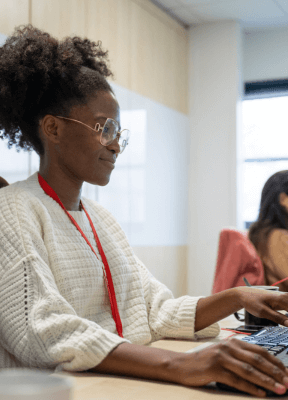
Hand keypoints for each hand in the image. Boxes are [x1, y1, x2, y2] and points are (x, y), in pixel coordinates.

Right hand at [173, 338, 287, 396]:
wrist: (182, 364)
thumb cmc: (206, 362)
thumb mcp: (225, 354)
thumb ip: (241, 358)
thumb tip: (265, 370)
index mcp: (233, 342)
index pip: (261, 351)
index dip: (276, 363)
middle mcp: (229, 347)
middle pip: (258, 360)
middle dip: (276, 373)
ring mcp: (221, 357)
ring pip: (249, 370)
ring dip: (267, 381)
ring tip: (279, 389)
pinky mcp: (214, 369)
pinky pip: (236, 380)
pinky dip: (250, 387)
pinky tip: (260, 393)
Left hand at [236, 287, 287, 326]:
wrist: (243, 295)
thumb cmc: (251, 302)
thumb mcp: (263, 312)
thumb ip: (278, 318)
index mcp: (282, 299)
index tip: (287, 324)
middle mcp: (285, 297)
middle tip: (286, 324)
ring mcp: (283, 298)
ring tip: (285, 323)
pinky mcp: (281, 301)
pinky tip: (286, 321)